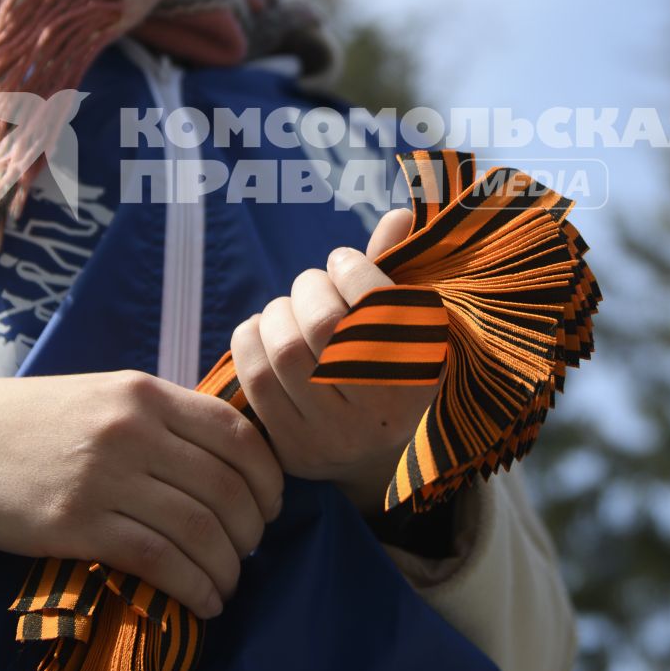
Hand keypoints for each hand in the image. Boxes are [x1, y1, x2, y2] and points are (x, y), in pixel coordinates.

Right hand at [0, 371, 284, 618]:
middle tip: (249, 552)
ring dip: (226, 567)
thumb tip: (224, 461)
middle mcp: (131, 429)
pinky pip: (158, 560)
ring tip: (226, 586)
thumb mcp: (100, 395)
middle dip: (252, 530)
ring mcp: (104, 476)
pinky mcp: (75, 524)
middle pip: (227, 487)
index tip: (270, 507)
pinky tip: (201, 602)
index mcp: (144, 392)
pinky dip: (192, 587)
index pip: (238, 434)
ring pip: (199, 528)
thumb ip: (159, 419)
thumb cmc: (27, 421)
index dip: (268, 478)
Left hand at [229, 208, 433, 516]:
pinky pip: (254, 378)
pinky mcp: (291, 449)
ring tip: (289, 308)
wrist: (375, 454)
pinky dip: (250, 339)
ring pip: (282, 349)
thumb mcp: (407, 323)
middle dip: (309, 287)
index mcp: (419, 376)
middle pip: (322, 326)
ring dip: (277, 311)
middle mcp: (379, 416)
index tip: (343, 260)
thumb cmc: (390, 365)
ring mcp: (331, 438)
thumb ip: (398, 270)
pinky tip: (264, 331)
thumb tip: (398, 216)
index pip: (378, 307)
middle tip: (313, 284)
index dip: (351, 268)